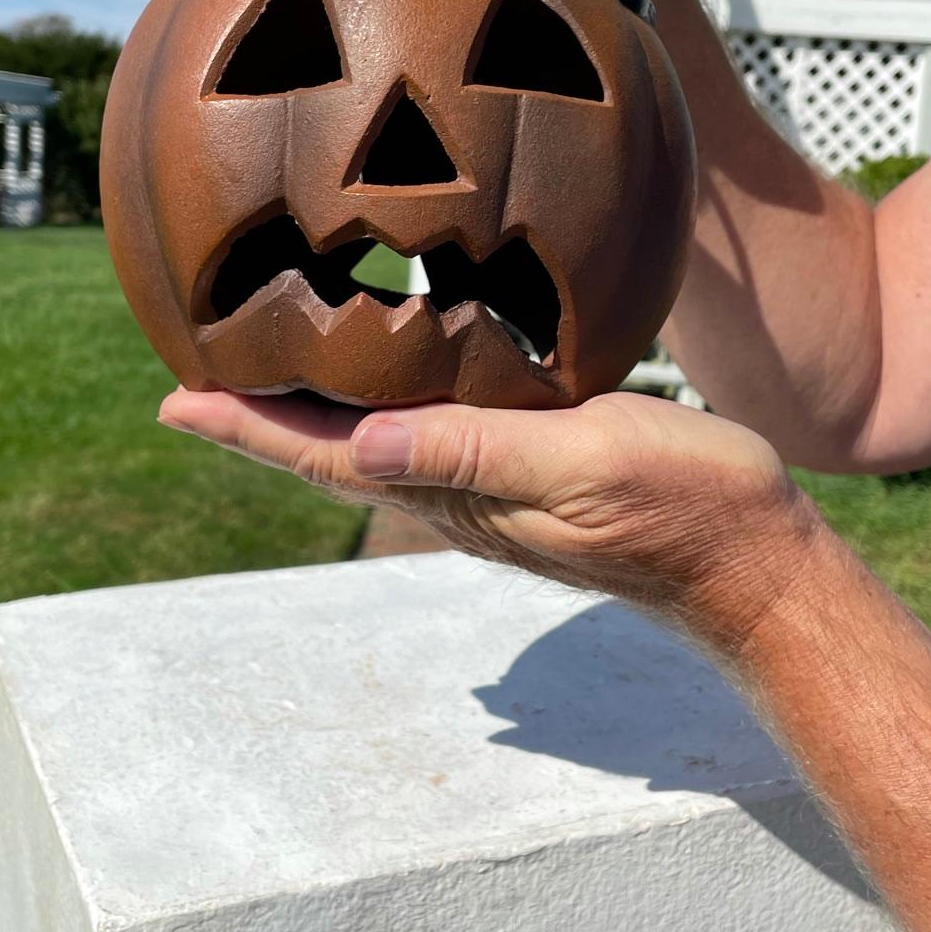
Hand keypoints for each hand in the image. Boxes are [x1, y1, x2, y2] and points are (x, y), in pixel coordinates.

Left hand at [158, 388, 824, 670]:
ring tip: (263, 367)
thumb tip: (362, 447)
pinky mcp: (532, 468)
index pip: (328, 456)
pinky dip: (386, 400)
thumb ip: (477, 452)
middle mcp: (461, 493)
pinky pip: (432, 430)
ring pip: (378, 439)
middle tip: (189, 370)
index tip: (174, 400)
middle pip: (335, 449)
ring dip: (315, 408)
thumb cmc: (684, 506)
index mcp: (461, 491)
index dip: (250, 427)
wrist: (756, 564)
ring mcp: (494, 487)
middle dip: (262, 412)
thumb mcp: (582, 463)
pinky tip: (389, 375)